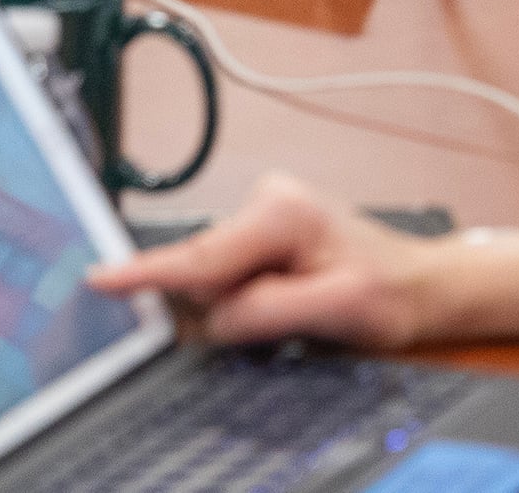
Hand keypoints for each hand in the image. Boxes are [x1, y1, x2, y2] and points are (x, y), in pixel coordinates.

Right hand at [86, 174, 444, 348]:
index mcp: (281, 211)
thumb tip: (216, 316)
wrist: (419, 284)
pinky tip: (290, 300)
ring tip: (303, 304)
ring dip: (245, 305)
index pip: (201, 256)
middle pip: (207, 273)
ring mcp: (260, 216)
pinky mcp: (259, 236)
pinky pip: (230, 279)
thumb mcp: (335, 309)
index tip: (98, 278)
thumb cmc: (389, 292)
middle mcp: (265, 202)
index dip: (146, 273)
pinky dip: (249, 300)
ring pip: (217, 280)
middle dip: (229, 306)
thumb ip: (267, 310)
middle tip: (291, 314)